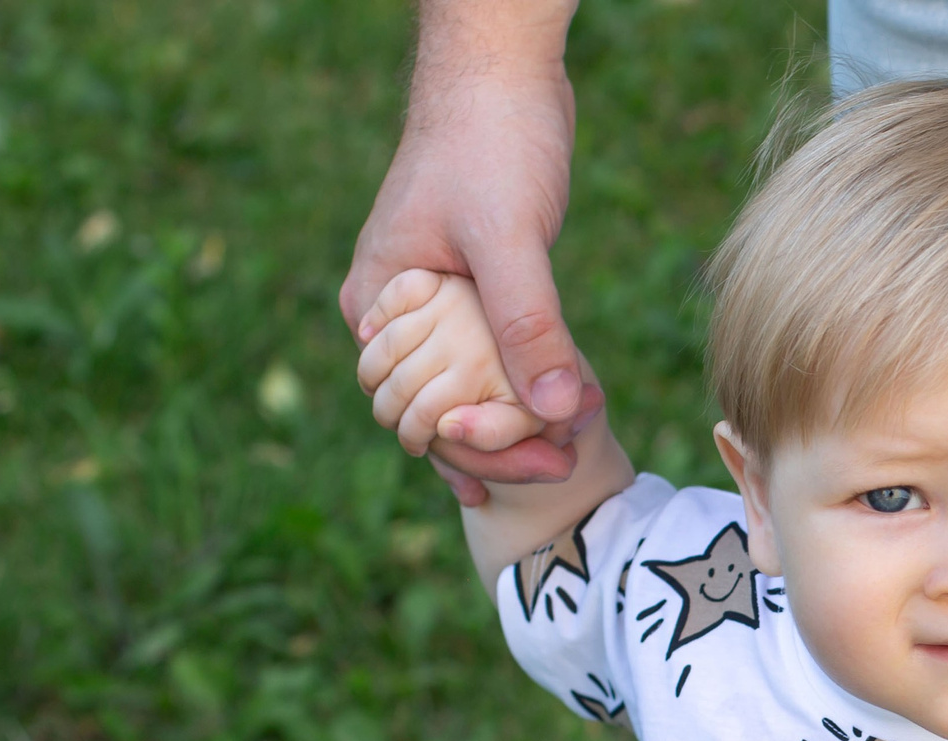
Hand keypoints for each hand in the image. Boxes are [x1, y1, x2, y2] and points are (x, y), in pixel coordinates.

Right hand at [340, 9, 600, 503]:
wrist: (499, 70)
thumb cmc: (488, 139)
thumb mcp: (509, 238)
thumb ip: (528, 325)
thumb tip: (556, 411)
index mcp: (376, 308)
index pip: (415, 415)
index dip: (477, 451)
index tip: (542, 462)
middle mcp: (394, 317)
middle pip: (438, 415)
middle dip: (500, 446)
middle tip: (566, 460)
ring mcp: (430, 307)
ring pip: (466, 392)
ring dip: (515, 423)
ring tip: (570, 443)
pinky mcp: (468, 293)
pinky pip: (487, 361)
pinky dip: (522, 387)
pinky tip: (562, 414)